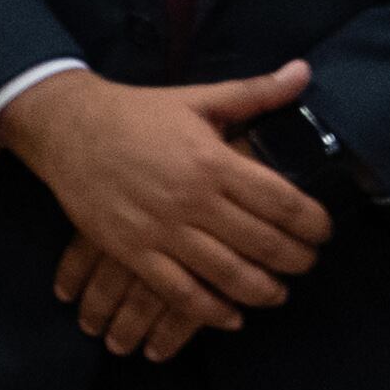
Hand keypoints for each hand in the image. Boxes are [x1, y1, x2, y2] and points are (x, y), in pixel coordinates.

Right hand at [0, 60, 333, 342]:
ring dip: (264, 291)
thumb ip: (255, 92)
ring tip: (277, 292)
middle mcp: (192, 199)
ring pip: (229, 275)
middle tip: (306, 263)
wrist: (67, 128)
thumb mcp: (197, 99)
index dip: (314, 224)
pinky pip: (180, 293)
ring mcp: (161, 229)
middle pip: (265, 244)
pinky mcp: (132, 250)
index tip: (323, 231)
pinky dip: (212, 312)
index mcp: (212, 161)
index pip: (283, 203)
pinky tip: (232, 317)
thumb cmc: (137, 114)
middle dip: (297, 261)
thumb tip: (304, 71)